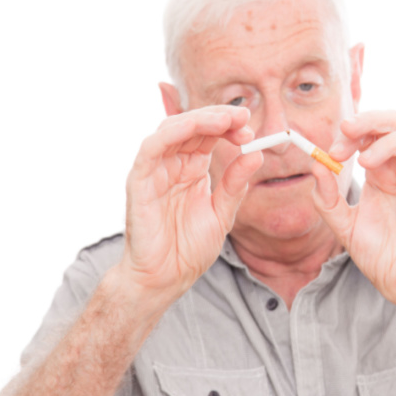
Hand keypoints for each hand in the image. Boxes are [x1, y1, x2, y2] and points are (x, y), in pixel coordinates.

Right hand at [117, 106, 262, 305]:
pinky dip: (171, 133)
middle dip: (218, 118)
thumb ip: (235, 185)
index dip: (229, 127)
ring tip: (225, 119)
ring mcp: (155, 171)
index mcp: (192, 170)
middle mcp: (172, 165)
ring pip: (171, 129)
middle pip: (192, 127)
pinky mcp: (139, 181)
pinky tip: (193, 127)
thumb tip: (256, 154)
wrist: (166, 278)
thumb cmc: (188, 249)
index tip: (250, 129)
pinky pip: (151, 148)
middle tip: (243, 117)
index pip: (208, 136)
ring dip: (199, 119)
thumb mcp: (222, 214)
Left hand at [311, 110, 395, 338]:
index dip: (348, 136)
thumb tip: (316, 166)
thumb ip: (328, 200)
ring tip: (368, 162)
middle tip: (347, 130)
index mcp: (379, 173)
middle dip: (367, 121)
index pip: (365, 136)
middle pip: (390, 123)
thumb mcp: (345, 226)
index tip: (331, 152)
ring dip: (387, 142)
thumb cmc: (380, 256)